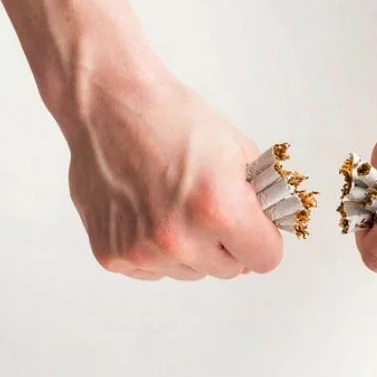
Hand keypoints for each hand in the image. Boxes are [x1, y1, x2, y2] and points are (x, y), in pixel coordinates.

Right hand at [63, 73, 281, 280]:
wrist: (108, 104)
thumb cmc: (171, 119)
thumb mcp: (237, 149)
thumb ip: (260, 197)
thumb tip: (268, 228)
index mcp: (219, 209)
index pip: (265, 258)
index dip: (264, 239)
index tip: (254, 227)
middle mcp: (180, 238)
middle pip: (230, 270)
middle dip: (228, 243)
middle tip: (209, 207)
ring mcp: (143, 251)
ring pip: (192, 272)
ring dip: (192, 249)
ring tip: (174, 203)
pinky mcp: (113, 256)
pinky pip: (155, 270)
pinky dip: (157, 250)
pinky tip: (148, 211)